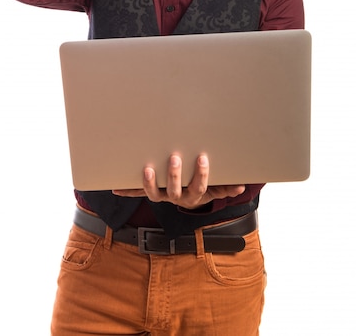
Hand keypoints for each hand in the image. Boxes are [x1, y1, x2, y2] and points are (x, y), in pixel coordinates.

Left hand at [113, 154, 245, 209]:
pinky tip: (114, 189)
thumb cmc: (202, 186)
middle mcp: (177, 197)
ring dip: (149, 183)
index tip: (202, 158)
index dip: (201, 174)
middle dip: (175, 174)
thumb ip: (227, 187)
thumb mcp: (216, 188)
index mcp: (194, 195)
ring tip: (147, 169)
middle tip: (174, 157)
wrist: (189, 198)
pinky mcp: (150, 192)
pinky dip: (126, 191)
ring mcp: (162, 195)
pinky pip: (137, 193)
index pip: (199, 185)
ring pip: (154, 194)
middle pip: (175, 190)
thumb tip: (241, 187)